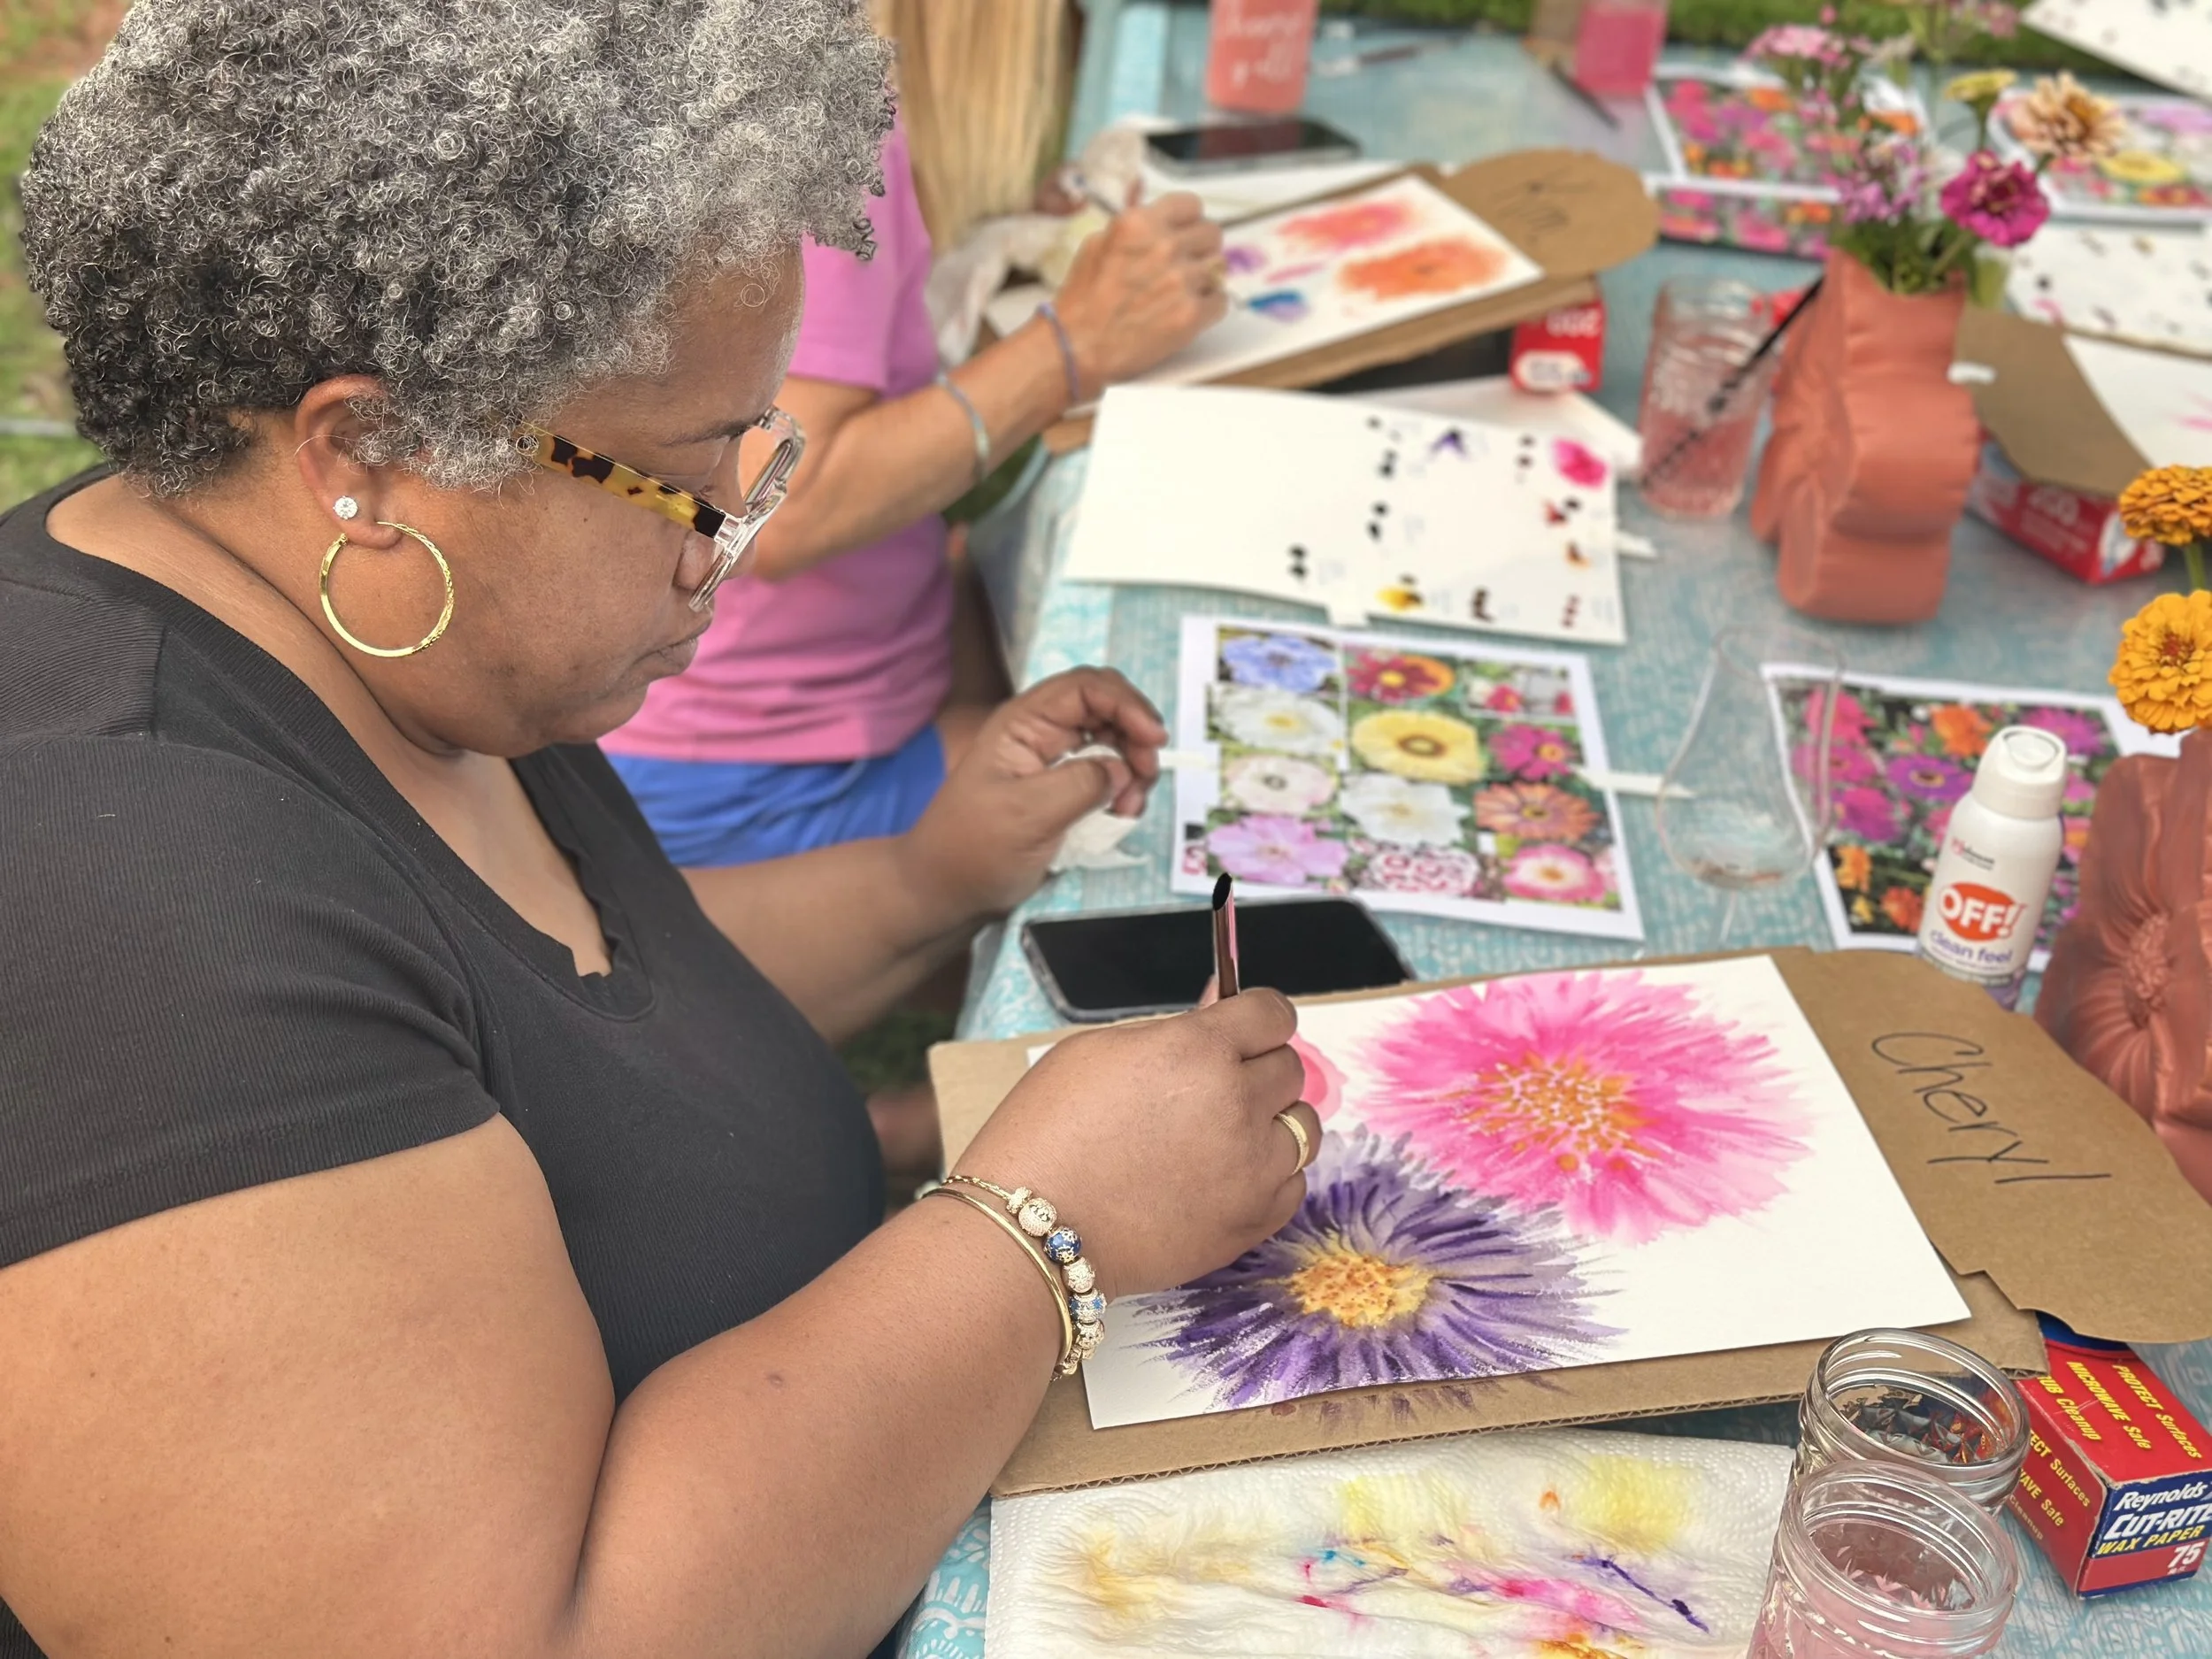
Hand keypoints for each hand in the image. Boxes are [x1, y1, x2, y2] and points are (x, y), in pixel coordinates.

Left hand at [900, 668, 1165, 919]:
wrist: (946, 891)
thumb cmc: (973, 849)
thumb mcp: (1025, 815)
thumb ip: (1078, 785)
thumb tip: (1121, 771)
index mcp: (1023, 723)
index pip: (1085, 688)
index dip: (1126, 703)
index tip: (1154, 740)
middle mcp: (1042, 733)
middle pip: (1106, 708)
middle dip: (1135, 734)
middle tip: (1147, 775)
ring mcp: (1055, 761)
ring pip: (1113, 741)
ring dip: (1134, 766)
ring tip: (1131, 805)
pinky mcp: (1066, 790)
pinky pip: (1109, 774)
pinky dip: (1126, 789)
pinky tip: (1122, 813)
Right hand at [956, 990, 1321, 1300]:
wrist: (1032, 1232)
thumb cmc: (1046, 1134)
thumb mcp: (1094, 1052)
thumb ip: (1169, 1033)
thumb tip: (1217, 1016)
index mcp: (1199, 1050)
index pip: (1272, 1014)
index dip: (1260, 1018)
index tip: (1249, 1028)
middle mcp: (1238, 1104)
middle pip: (1290, 1068)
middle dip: (1259, 1069)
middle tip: (1217, 1087)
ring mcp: (1252, 1168)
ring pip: (1303, 1129)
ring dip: (1271, 1124)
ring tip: (1222, 1139)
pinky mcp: (1252, 1222)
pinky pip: (1292, 1185)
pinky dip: (1268, 1177)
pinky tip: (1225, 1179)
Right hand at [1050, 193, 1227, 392]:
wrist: (1077, 348)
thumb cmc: (1081, 303)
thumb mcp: (1096, 246)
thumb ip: (1134, 230)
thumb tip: (1158, 223)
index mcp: (1139, 223)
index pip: (1191, 205)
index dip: (1189, 222)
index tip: (1186, 234)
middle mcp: (1164, 246)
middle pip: (1211, 234)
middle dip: (1200, 250)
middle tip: (1186, 267)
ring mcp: (1181, 280)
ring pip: (1219, 268)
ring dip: (1204, 280)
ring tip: (1181, 295)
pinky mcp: (1191, 314)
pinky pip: (1221, 302)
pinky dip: (1209, 308)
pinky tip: (1187, 314)